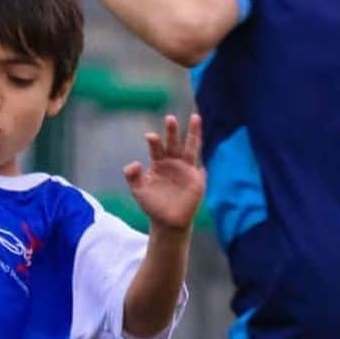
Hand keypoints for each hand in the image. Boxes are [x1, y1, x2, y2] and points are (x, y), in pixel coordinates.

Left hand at [124, 114, 204, 232]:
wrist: (167, 221)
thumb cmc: (152, 204)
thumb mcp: (138, 191)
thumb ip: (133, 177)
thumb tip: (135, 163)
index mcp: (159, 162)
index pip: (157, 148)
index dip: (154, 142)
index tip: (150, 137)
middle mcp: (173, 162)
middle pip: (173, 143)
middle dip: (172, 132)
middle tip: (169, 118)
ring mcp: (187, 169)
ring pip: (191, 148)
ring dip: (193, 134)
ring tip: (195, 117)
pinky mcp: (197, 180)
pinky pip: (201, 168)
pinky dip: (203, 161)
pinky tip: (207, 150)